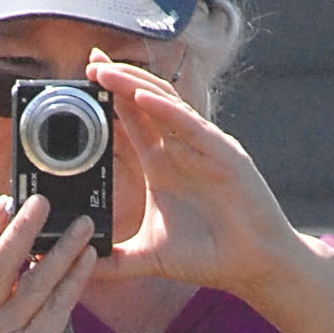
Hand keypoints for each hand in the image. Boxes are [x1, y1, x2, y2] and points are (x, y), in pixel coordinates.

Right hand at [0, 196, 96, 332]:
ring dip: (61, 249)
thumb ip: (6, 277)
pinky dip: (76, 277)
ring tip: (82, 225)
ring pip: (35, 283)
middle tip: (42, 202)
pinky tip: (88, 257)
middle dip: (20, 230)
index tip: (4, 202)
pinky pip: (59, 304)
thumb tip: (29, 223)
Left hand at [85, 50, 299, 301]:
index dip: (110, 96)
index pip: (132, 119)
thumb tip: (82, 270)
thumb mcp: (150, 258)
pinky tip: (142, 97)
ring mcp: (203, 148)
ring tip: (107, 73)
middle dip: (119, 80)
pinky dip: (167, 110)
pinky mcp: (224, 155)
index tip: (85, 78)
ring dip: (135, 85)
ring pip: (166, 105)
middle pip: (146, 102)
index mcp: (161, 165)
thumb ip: (116, 261)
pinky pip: (191, 125)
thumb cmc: (207, 256)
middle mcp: (180, 149)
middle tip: (90, 62)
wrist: (251, 267)